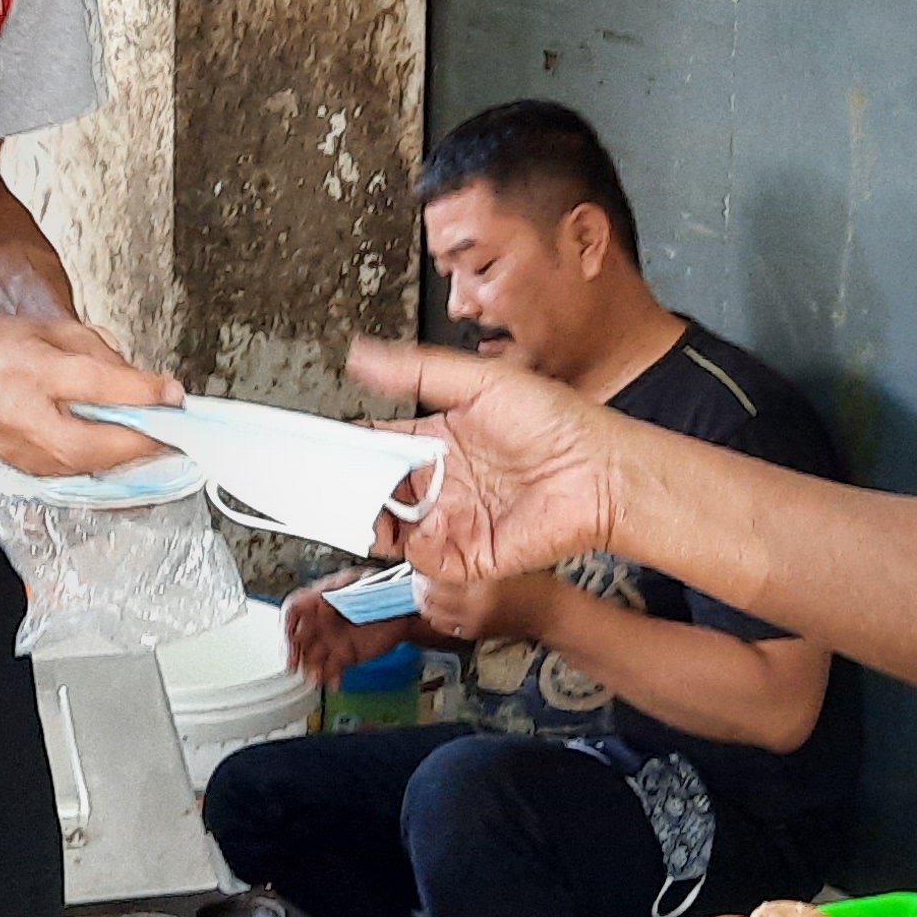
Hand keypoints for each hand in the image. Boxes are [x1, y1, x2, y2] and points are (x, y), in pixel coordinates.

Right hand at [0, 313, 182, 476]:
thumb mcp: (51, 332)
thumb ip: (100, 354)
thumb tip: (148, 384)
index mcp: (32, 378)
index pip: (99, 390)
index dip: (143, 394)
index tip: (175, 394)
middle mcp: (30, 425)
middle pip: (104, 445)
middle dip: (149, 440)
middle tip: (182, 430)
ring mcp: (31, 458)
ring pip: (98, 465)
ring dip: (134, 454)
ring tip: (162, 437)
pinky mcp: (34, 471)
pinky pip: (84, 470)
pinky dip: (111, 460)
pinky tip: (127, 446)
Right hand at [280, 570, 414, 687]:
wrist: (407, 610)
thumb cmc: (386, 590)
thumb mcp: (365, 585)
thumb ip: (344, 594)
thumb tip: (324, 603)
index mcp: (323, 596)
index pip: (295, 609)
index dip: (289, 622)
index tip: (291, 637)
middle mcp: (322, 620)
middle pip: (298, 636)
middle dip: (295, 652)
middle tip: (296, 665)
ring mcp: (332, 638)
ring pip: (312, 656)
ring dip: (311, 669)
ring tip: (316, 680)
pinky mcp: (344, 655)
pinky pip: (331, 669)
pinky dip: (330, 678)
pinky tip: (334, 684)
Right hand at [349, 339, 630, 582]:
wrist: (601, 471)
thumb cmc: (556, 422)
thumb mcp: (480, 381)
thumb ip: (417, 371)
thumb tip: (361, 356)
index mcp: (437, 439)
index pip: (375, 446)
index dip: (345, 448)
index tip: (315, 446)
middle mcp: (440, 482)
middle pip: (374, 491)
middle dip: (348, 488)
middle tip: (329, 480)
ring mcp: (451, 520)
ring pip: (389, 529)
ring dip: (369, 519)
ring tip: (361, 503)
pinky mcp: (467, 555)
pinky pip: (423, 560)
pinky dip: (409, 548)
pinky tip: (409, 525)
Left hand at [416, 569, 570, 643]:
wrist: (549, 613)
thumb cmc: (533, 582)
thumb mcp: (502, 562)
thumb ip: (473, 560)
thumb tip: (442, 553)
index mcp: (477, 589)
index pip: (434, 580)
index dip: (426, 566)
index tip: (425, 556)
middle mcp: (469, 610)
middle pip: (427, 599)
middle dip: (421, 585)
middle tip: (423, 571)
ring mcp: (469, 625)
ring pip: (431, 614)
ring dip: (427, 601)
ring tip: (432, 586)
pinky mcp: (472, 634)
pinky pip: (443, 625)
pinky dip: (437, 614)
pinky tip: (444, 602)